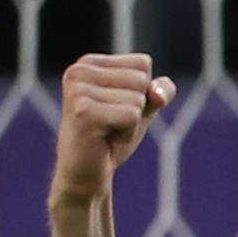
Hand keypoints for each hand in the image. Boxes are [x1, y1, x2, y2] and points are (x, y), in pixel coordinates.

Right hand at [54, 54, 174, 204]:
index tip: (117, 109)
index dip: (142, 93)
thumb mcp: (142, 110)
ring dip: (131, 123)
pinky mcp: (84, 112)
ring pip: (137, 100)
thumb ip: (159, 92)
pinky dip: (127, 132)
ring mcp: (78, 90)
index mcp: (89, 63)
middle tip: (112, 124)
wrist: (88, 173)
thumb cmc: (112, 139)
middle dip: (137, 109)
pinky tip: (104, 138)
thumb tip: (158, 92)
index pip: (142, 65)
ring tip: (107, 131)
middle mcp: (78, 70)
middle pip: (141, 81)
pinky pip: (132, 116)